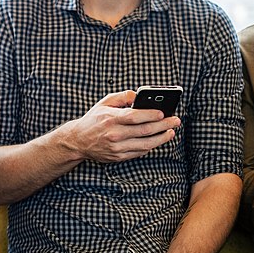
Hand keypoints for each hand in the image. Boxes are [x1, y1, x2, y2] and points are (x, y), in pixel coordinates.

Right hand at [61, 91, 180, 163]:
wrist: (78, 141)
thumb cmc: (93, 120)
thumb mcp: (104, 103)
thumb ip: (122, 96)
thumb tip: (138, 95)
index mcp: (110, 118)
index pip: (135, 116)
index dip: (151, 115)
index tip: (164, 113)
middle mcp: (114, 134)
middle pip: (145, 130)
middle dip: (164, 125)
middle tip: (175, 121)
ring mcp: (116, 147)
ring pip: (146, 144)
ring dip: (161, 138)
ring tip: (170, 132)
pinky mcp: (118, 157)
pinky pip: (139, 152)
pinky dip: (150, 146)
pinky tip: (157, 140)